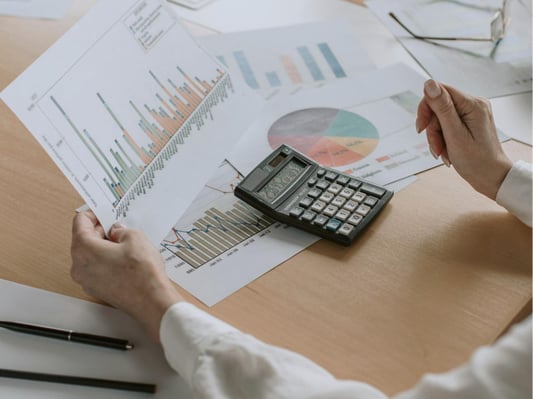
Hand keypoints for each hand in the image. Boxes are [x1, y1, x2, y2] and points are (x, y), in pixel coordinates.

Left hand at [70, 211, 183, 340]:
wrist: (151, 300)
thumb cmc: (142, 272)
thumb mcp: (135, 237)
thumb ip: (121, 230)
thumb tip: (117, 232)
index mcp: (83, 248)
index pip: (79, 222)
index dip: (93, 214)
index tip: (105, 212)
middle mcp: (79, 266)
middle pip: (82, 239)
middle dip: (99, 231)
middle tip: (117, 227)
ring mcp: (86, 281)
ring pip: (89, 256)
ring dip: (103, 247)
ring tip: (124, 244)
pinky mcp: (96, 290)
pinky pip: (96, 269)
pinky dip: (106, 261)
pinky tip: (124, 260)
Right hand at [416, 79, 512, 199]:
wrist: (490, 177)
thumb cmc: (477, 161)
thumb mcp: (455, 134)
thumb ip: (442, 108)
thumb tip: (430, 84)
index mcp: (473, 104)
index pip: (439, 91)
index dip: (426, 108)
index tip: (422, 127)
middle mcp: (474, 104)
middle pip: (438, 106)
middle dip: (432, 127)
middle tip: (435, 145)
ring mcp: (471, 113)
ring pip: (440, 117)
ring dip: (436, 136)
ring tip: (443, 151)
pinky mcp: (468, 121)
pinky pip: (446, 124)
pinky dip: (442, 138)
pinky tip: (446, 150)